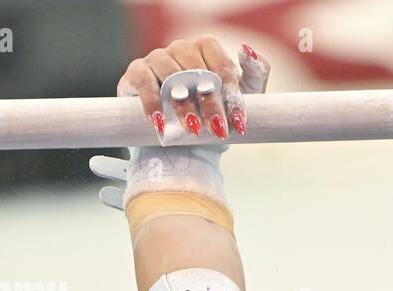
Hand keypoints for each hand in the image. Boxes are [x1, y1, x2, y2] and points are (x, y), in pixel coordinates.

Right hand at [119, 34, 270, 139]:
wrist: (182, 140)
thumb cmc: (214, 114)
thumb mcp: (244, 96)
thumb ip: (255, 72)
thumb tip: (247, 49)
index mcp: (208, 49)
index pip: (222, 66)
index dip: (231, 95)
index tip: (239, 121)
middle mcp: (182, 49)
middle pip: (197, 71)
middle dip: (210, 103)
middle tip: (218, 129)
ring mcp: (158, 58)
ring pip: (172, 76)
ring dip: (184, 105)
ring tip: (193, 129)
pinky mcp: (137, 72)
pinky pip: (144, 82)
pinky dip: (152, 103)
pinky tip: (160, 123)